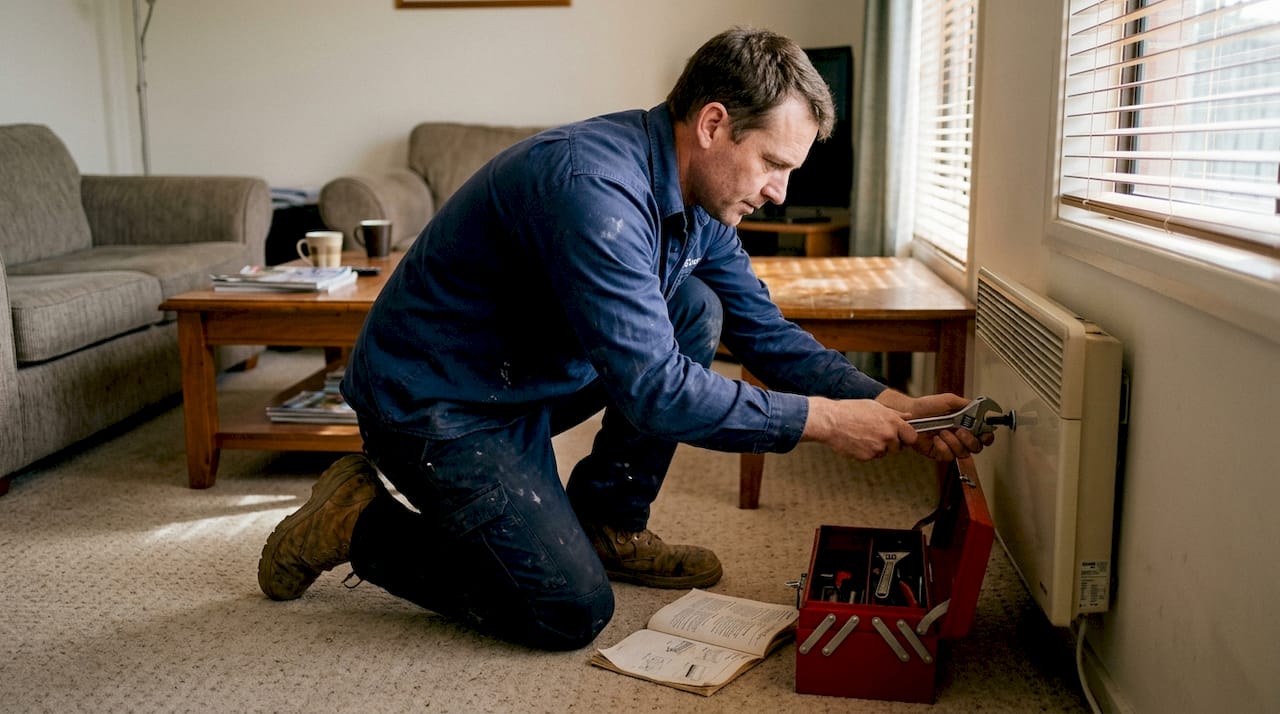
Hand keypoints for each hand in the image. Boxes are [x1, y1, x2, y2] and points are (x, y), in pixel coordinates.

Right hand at [802, 397, 916, 460]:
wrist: (830, 421)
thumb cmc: (850, 410)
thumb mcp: (874, 407)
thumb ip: (894, 414)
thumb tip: (908, 417)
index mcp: (892, 421)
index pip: (912, 437)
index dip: (907, 437)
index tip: (902, 437)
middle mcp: (888, 435)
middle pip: (899, 447)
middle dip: (891, 444)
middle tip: (876, 434)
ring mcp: (878, 447)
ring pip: (883, 452)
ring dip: (877, 447)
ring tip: (862, 435)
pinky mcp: (867, 456)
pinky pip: (871, 456)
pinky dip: (865, 451)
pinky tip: (856, 441)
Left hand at [877, 390, 992, 461]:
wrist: (910, 413)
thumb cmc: (927, 407)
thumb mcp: (949, 400)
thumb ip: (966, 405)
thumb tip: (980, 408)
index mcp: (966, 425)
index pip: (984, 436)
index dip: (987, 437)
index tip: (983, 433)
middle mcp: (960, 437)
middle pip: (976, 448)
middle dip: (970, 440)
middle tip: (960, 431)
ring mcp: (950, 446)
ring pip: (963, 453)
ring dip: (954, 442)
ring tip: (943, 431)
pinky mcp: (938, 453)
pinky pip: (947, 456)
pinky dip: (942, 447)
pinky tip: (936, 439)